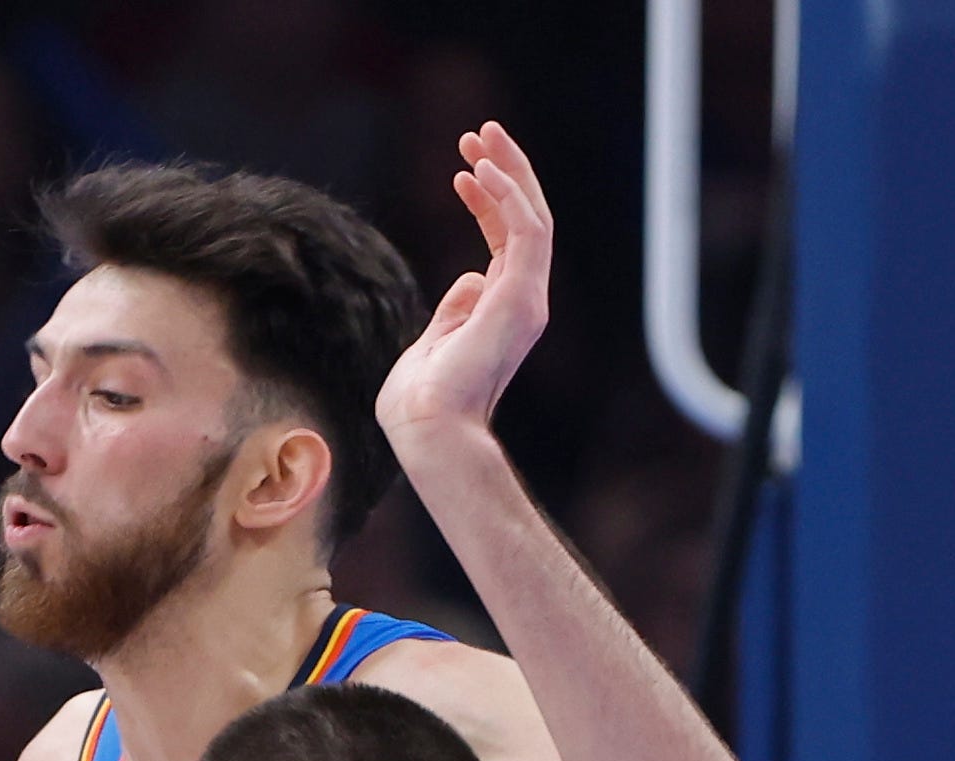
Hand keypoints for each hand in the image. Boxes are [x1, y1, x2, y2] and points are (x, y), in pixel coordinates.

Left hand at [380, 120, 557, 448]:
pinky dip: (507, 196)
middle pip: (527, 219)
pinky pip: (524, 231)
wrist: (429, 431)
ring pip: (533, 217)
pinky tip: (480, 170)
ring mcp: (526, 299)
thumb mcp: (436, 343)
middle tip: (479, 134)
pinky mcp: (520, 297)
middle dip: (507, 171)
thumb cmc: (422, 402)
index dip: (489, 201)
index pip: (507, 241)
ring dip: (509, 172)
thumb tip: (468, 279)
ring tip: (480, 138)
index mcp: (506, 309)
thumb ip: (454, 312)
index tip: (461, 173)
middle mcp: (524, 301)